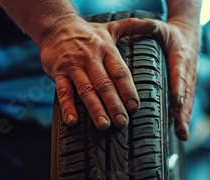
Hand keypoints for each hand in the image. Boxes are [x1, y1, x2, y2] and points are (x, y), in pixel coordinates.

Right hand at [39, 13, 157, 129]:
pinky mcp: (58, 73)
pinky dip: (68, 107)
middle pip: (105, 84)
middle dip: (114, 104)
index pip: (120, 72)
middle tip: (122, 122)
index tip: (134, 107)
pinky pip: (63, 92)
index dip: (128, 90)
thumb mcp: (111, 28)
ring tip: (104, 125)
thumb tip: (154, 24)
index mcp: (106, 50)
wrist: (55, 25)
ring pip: (86, 90)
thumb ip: (133, 27)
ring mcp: (73, 66)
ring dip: (95, 109)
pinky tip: (73, 121)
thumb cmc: (87, 33)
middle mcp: (91, 58)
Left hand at [153, 19, 199, 140]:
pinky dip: (183, 118)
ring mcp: (189, 83)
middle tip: (180, 128)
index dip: (179, 90)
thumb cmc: (171, 33)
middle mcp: (187, 73)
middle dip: (183, 113)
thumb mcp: (160, 27)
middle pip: (186, 96)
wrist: (188, 34)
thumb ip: (150, 27)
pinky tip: (179, 132)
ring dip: (185, 120)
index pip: (180, 76)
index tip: (177, 103)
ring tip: (182, 135)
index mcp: (180, 59)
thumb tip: (142, 24)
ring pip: (188, 103)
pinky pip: (186, 105)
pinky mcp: (187, 88)